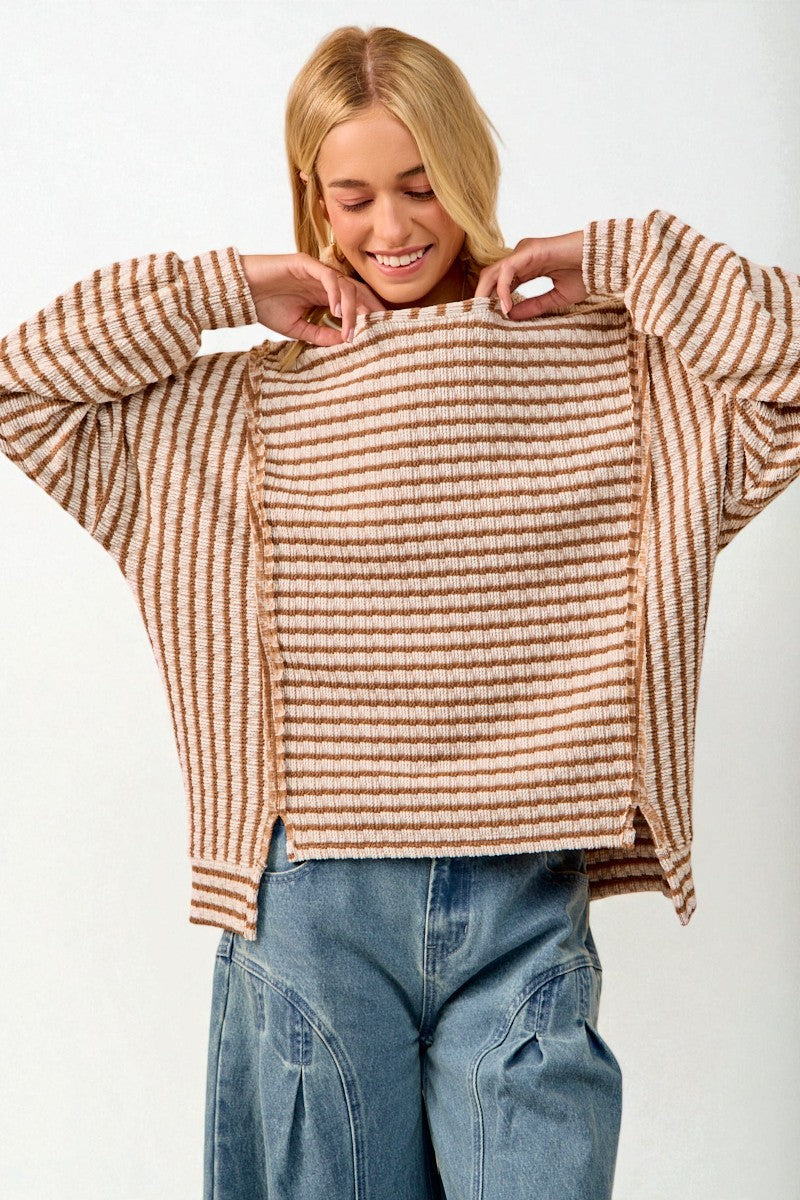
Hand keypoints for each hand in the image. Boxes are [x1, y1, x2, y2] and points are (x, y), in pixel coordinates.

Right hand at [240, 252, 385, 345]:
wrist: (241, 293)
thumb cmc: (265, 307)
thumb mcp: (298, 329)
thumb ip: (321, 334)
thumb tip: (345, 341)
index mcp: (323, 295)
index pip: (354, 302)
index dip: (367, 316)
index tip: (377, 335)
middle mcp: (323, 282)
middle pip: (356, 291)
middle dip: (370, 309)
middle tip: (379, 328)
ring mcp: (316, 271)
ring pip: (345, 285)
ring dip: (352, 309)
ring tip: (350, 329)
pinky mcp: (305, 263)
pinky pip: (328, 276)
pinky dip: (336, 294)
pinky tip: (337, 312)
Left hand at [474, 229, 586, 318]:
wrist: (604, 261)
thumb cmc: (586, 275)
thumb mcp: (555, 298)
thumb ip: (533, 306)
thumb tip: (510, 316)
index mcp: (528, 267)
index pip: (500, 282)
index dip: (491, 300)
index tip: (487, 319)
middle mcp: (522, 257)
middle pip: (491, 276)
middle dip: (481, 297)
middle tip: (477, 319)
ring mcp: (524, 251)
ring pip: (494, 272)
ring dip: (486, 294)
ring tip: (484, 314)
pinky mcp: (529, 251)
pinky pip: (507, 271)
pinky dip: (502, 289)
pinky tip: (505, 307)